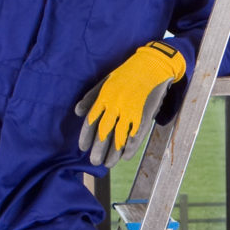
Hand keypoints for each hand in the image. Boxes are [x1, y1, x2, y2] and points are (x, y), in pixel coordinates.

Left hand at [74, 41, 186, 166]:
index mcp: (104, 97)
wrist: (152, 65)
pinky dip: (131, 147)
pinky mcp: (145, 114)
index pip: (91, 121)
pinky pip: (136, 135)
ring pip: (120, 137)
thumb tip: (77, 112)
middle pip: (104, 132)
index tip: (83, 148)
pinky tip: (126, 157)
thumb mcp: (106, 81)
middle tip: (95, 162)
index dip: (86, 136)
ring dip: (114, 153)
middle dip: (99, 149)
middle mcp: (116, 105)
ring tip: (109, 164)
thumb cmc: (127, 73)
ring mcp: (131, 110)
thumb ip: (91, 97)